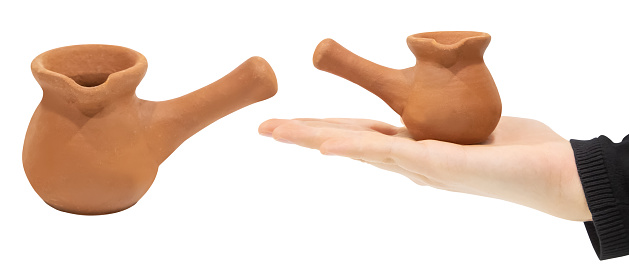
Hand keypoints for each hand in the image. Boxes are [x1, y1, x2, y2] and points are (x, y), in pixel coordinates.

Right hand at [258, 117, 591, 221]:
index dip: (323, 128)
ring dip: (315, 138)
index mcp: (413, 148)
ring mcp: (420, 166)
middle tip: (263, 127)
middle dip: (303, 135)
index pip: (359, 134)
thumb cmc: (514, 149)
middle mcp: (409, 162)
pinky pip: (390, 154)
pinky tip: (325, 147)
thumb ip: (436, 128)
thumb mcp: (465, 127)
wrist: (555, 173)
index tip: (291, 123)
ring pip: (358, 148)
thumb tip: (418, 125)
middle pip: (347, 142)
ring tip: (278, 132)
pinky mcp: (439, 165)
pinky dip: (354, 149)